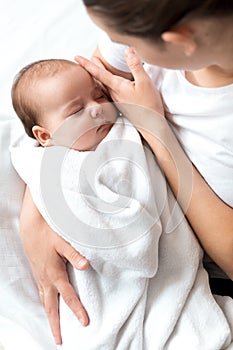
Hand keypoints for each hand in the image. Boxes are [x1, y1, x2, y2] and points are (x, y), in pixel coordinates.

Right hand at [20, 187, 88, 344]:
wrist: (31, 225)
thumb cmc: (49, 232)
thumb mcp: (63, 242)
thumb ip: (75, 254)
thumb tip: (87, 266)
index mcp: (54, 273)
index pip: (68, 296)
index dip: (77, 310)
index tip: (85, 323)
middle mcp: (46, 279)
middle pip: (51, 307)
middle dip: (56, 324)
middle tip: (60, 340)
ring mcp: (40, 276)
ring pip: (45, 301)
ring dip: (50, 316)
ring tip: (54, 328)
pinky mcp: (38, 272)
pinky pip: (41, 293)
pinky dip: (45, 303)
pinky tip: (48, 304)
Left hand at [75, 47, 163, 113]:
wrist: (151, 123)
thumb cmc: (149, 103)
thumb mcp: (144, 81)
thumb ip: (135, 65)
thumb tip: (127, 50)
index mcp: (117, 86)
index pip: (98, 73)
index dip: (87, 64)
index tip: (76, 57)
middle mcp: (114, 93)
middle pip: (100, 78)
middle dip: (92, 67)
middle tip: (83, 59)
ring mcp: (118, 99)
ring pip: (105, 84)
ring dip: (100, 75)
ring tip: (96, 66)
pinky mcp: (122, 103)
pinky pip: (111, 90)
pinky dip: (107, 82)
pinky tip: (110, 81)